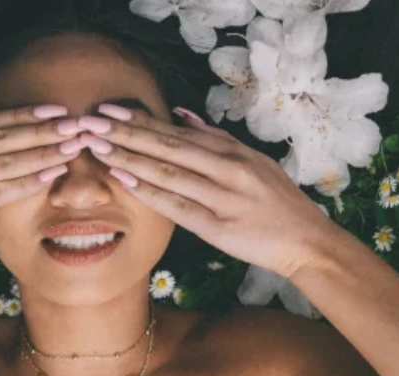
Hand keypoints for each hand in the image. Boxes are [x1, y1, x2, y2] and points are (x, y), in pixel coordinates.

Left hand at [75, 104, 341, 278]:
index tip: (110, 111)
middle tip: (92, 122)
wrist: (306, 241)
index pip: (177, 132)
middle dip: (126, 133)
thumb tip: (182, 115)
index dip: (141, 121)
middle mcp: (226, 169)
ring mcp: (222, 197)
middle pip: (167, 147)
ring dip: (130, 158)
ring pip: (168, 172)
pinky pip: (177, 206)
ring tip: (99, 147)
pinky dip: (150, 192)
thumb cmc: (277, 202)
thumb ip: (217, 139)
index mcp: (232, 152)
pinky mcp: (218, 227)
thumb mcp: (253, 161)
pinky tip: (125, 181)